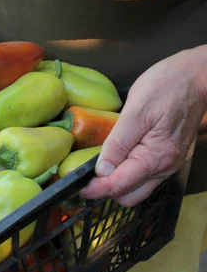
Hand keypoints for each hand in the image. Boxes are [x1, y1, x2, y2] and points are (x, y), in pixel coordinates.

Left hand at [80, 46, 206, 206]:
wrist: (196, 76)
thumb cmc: (167, 87)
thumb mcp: (136, 111)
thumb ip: (118, 144)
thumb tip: (101, 171)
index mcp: (155, 158)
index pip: (120, 186)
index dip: (95, 189)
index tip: (76, 187)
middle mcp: (165, 167)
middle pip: (129, 196)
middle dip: (106, 190)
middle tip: (85, 174)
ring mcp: (168, 163)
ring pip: (137, 188)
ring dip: (116, 182)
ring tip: (96, 165)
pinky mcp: (167, 156)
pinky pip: (144, 175)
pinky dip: (127, 173)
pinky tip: (115, 157)